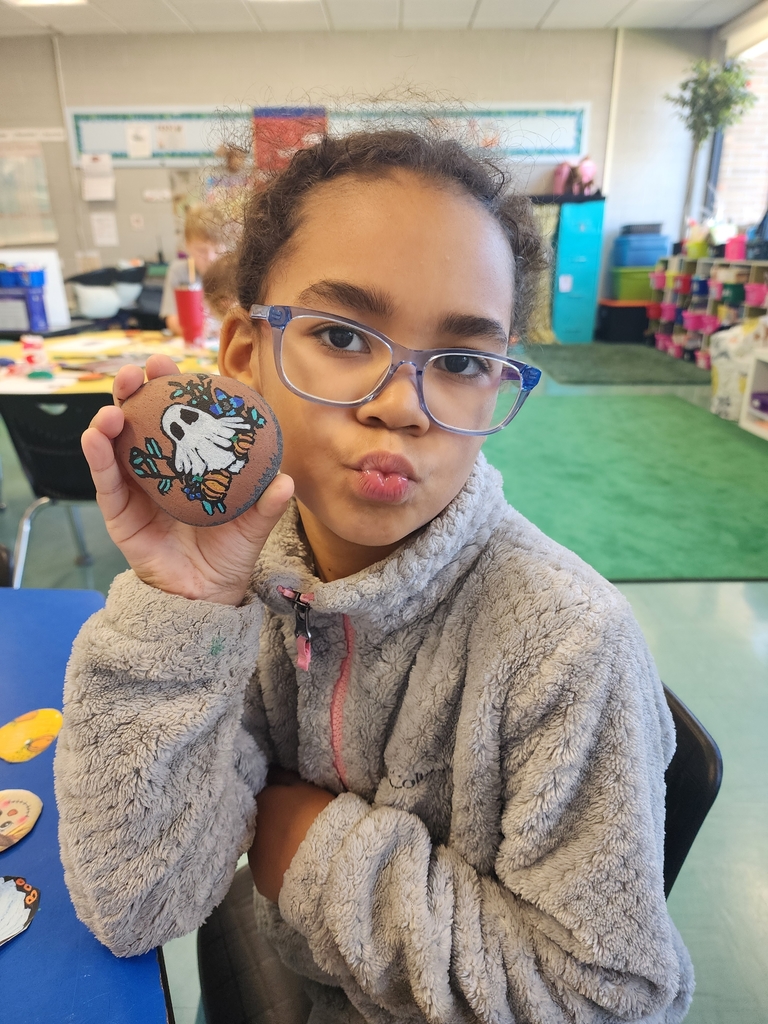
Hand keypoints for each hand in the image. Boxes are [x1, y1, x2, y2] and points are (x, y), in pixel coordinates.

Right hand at [81, 354, 293, 604]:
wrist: (206, 594)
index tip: (175, 366)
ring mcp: (135, 486)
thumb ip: (267, 504)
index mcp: (191, 459)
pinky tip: (95, 435)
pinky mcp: (118, 510)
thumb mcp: (253, 526)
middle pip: (141, 418)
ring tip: (115, 404)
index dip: (174, 388)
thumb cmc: (228, 552)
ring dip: (111, 415)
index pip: (180, 415)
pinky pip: (105, 479)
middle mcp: (159, 466)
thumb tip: (286, 481)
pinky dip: (97, 455)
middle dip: (137, 388)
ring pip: (116, 441)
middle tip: (141, 371)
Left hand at [248, 778, 334, 902]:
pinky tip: (295, 870)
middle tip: (297, 828)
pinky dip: (278, 869)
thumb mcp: (306, 788)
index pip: (264, 797)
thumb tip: (272, 772)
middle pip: (261, 824)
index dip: (278, 801)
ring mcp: (253, 859)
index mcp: (261, 803)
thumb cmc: (319, 817)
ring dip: (274, 847)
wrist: (325, 862)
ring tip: (298, 851)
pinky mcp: (261, 882)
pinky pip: (269, 872)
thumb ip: (285, 778)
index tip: (293, 806)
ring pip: (263, 849)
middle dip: (273, 825)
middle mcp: (250, 830)